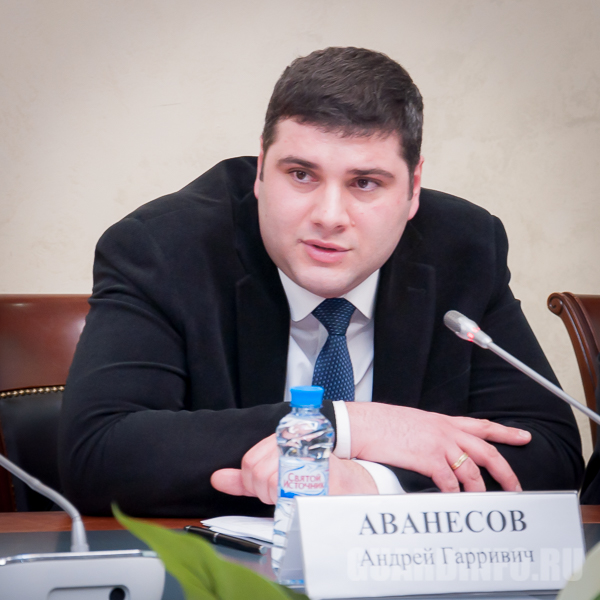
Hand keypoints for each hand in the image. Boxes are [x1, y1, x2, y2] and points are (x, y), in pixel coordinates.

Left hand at [210, 434, 377, 503]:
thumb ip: (246, 477)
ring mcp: (309, 454)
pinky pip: (295, 490)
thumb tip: (218, 478)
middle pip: (258, 472)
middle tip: (285, 491)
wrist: (353, 481)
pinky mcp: (324, 472)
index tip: (269, 485)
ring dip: (282, 497)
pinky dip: (296, 499)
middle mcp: (294, 441)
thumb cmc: (313, 477)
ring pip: (273, 482)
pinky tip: (304, 496)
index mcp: (281, 437)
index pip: (250, 462)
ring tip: (296, 492)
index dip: (254, 481)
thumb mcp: (275, 473)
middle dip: (268, 491)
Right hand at [346, 403, 530, 492]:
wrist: (363, 423)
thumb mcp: (413, 422)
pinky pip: (450, 482)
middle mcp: (445, 431)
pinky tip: (453, 500)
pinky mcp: (427, 458)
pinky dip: (454, 494)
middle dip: (505, 471)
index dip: (506, 432)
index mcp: (443, 421)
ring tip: (483, 503)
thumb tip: (439, 448)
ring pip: (472, 471)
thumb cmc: (382, 423)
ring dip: (480, 490)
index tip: (524, 437)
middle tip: (516, 487)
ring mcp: (438, 444)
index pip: (482, 425)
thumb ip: (431, 433)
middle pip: (487, 452)